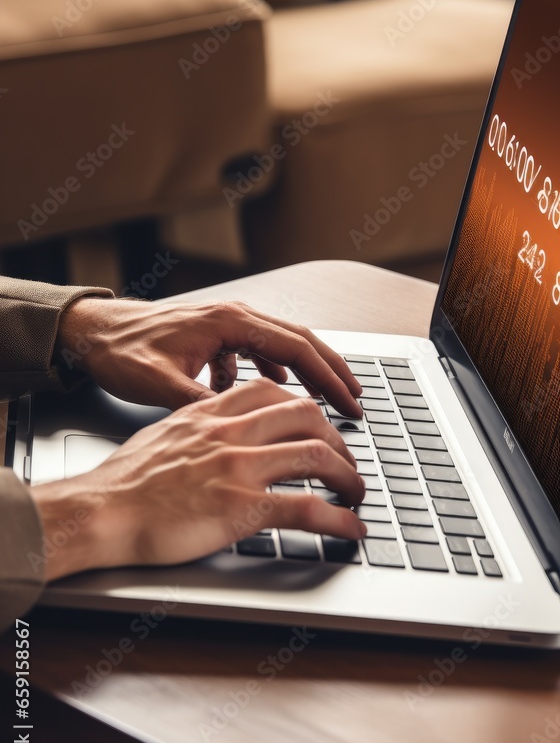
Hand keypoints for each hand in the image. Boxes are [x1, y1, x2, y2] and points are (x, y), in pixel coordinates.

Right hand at [32, 379, 366, 580]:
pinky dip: (339, 518)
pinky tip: (350, 528)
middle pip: (306, 415)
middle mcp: (230, 432)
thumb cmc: (125, 482)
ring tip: (356, 493)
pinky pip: (308, 507)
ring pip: (316, 454)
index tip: (319, 423)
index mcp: (211, 413)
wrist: (101, 512)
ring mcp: (238, 468)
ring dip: (348, 476)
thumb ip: (201, 428)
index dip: (306, 406)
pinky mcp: (241, 508)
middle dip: (337, 439)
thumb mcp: (165, 434)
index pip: (273, 391)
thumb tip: (222, 437)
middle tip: (345, 461)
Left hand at [56, 297, 361, 415]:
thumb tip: (236, 426)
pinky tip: (277, 390)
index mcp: (228, 322)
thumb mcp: (158, 383)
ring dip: (307, 372)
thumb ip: (200, 403)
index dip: (327, 377)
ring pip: (283, 345)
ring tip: (328, 399)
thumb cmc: (121, 350)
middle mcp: (234, 316)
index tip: (348, 401)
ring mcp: (227, 322)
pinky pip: (260, 350)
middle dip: (332, 371)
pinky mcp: (217, 334)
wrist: (92, 330)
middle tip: (356, 400)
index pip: (295, 348)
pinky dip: (276, 371)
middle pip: (300, 341)